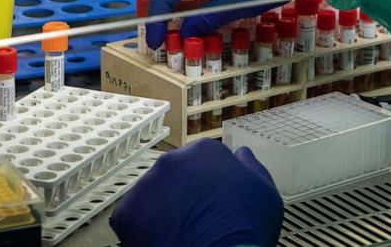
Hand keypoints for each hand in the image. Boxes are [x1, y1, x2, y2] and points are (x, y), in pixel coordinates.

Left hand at [109, 139, 283, 246]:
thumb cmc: (245, 229)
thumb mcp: (264, 192)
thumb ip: (250, 166)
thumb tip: (241, 155)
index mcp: (204, 151)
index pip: (203, 159)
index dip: (210, 181)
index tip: (215, 198)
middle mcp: (171, 161)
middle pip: (175, 173)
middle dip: (184, 191)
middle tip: (198, 216)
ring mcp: (145, 186)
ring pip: (154, 194)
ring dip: (163, 207)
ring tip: (181, 230)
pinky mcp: (126, 213)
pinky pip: (134, 216)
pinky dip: (145, 227)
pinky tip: (166, 238)